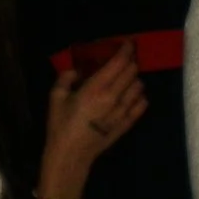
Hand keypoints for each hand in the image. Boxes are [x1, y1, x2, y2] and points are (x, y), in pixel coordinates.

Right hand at [38, 43, 146, 198]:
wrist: (70, 154)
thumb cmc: (60, 125)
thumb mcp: (56, 98)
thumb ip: (66, 78)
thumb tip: (77, 69)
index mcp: (95, 88)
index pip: (118, 63)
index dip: (126, 50)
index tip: (128, 43)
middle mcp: (113, 97)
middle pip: (132, 72)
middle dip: (130, 62)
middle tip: (124, 60)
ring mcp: (123, 111)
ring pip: (139, 86)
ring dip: (134, 79)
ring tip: (125, 79)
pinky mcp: (128, 123)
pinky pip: (142, 104)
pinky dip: (140, 96)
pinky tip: (132, 95)